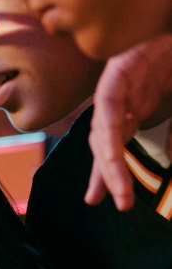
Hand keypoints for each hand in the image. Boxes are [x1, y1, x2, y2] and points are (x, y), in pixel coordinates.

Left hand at [86, 34, 171, 210]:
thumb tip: (170, 158)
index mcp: (135, 105)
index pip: (116, 144)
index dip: (112, 173)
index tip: (114, 200)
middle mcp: (122, 97)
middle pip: (103, 140)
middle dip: (107, 173)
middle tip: (112, 202)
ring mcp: (120, 82)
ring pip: (103, 126)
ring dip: (108, 158)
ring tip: (115, 188)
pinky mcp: (121, 66)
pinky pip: (108, 101)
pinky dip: (109, 127)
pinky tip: (111, 152)